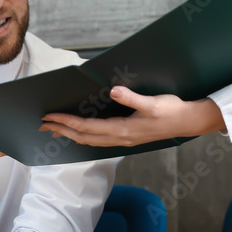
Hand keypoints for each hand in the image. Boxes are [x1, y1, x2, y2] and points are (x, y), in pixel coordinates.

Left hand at [39, 86, 225, 146]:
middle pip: (84, 137)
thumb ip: (132, 98)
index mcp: (122, 129)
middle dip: (62, 131)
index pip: (86, 127)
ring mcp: (123, 139)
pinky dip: (85, 135)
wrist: (188, 122)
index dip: (66, 122)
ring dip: (71, 134)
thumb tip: (114, 91)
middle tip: (43, 125)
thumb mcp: (153, 103)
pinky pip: (99, 140)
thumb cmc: (171, 111)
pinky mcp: (128, 136)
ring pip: (90, 140)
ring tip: (56, 130)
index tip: (50, 117)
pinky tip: (82, 133)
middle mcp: (120, 137)